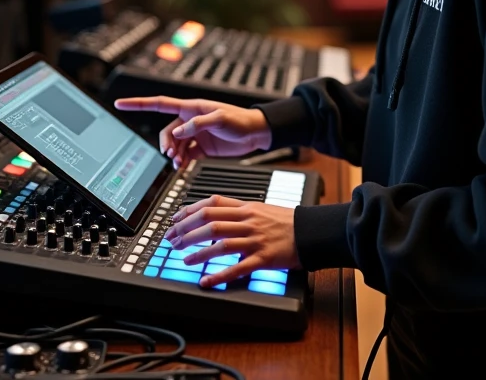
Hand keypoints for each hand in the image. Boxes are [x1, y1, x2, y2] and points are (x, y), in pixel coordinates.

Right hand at [113, 96, 271, 167]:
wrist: (256, 133)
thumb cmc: (241, 120)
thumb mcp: (220, 119)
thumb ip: (197, 125)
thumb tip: (178, 133)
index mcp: (191, 108)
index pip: (159, 104)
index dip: (138, 104)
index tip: (120, 103)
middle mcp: (190, 121)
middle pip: (166, 132)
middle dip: (165, 144)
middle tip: (171, 155)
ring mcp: (194, 135)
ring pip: (174, 145)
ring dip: (172, 155)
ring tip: (178, 163)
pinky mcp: (201, 148)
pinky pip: (184, 155)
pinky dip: (180, 162)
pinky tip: (182, 167)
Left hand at [164, 195, 298, 287]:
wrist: (312, 232)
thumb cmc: (288, 222)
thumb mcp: (263, 209)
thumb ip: (240, 212)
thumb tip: (216, 217)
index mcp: (247, 208)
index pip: (212, 204)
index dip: (189, 211)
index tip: (175, 219)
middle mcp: (248, 221)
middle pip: (210, 222)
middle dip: (186, 231)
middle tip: (173, 240)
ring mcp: (255, 240)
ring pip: (220, 243)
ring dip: (198, 252)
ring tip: (184, 259)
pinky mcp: (263, 259)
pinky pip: (237, 268)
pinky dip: (219, 276)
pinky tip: (206, 281)